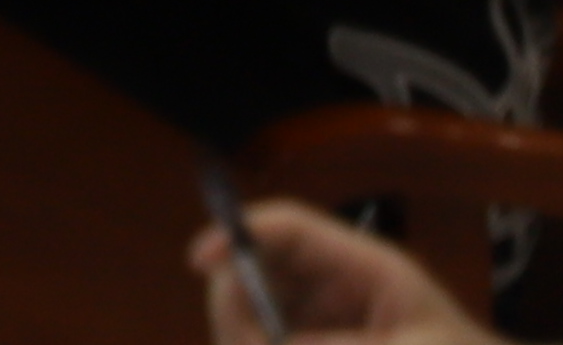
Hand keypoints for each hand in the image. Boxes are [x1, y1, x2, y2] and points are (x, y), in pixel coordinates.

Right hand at [190, 201, 484, 344]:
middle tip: (244, 340)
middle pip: (256, 272)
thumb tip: (271, 343)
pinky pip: (269, 338)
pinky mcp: (315, 344)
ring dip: (245, 333)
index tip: (199, 260)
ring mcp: (321, 324)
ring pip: (253, 315)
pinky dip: (257, 342)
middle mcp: (332, 289)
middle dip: (235, 303)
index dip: (240, 233)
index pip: (290, 228)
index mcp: (363, 268)